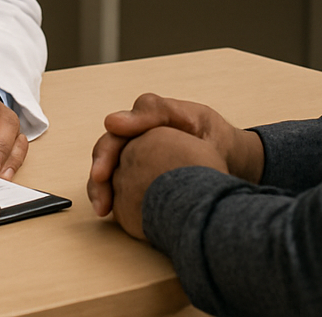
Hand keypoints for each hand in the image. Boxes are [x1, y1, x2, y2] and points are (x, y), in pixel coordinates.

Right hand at [87, 93, 263, 219]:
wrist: (223, 161)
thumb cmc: (213, 140)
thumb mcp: (206, 128)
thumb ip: (175, 122)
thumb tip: (136, 128)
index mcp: (161, 113)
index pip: (143, 111)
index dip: (129, 121)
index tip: (115, 126)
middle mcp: (139, 130)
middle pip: (113, 140)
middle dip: (103, 158)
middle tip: (100, 176)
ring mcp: (132, 151)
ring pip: (106, 163)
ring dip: (98, 183)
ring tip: (102, 204)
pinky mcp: (130, 172)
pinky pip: (112, 181)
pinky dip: (106, 195)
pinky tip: (106, 210)